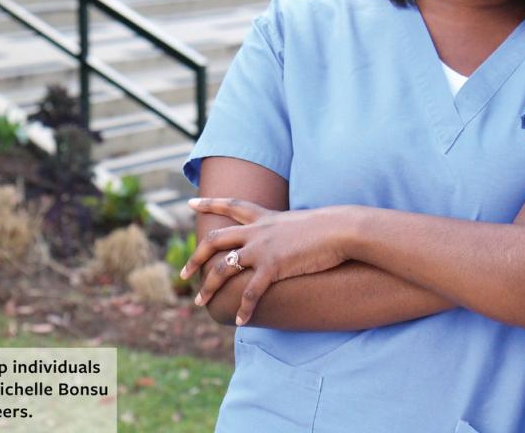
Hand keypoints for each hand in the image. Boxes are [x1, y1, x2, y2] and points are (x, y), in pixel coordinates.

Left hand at [181, 197, 353, 325]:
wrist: (341, 229)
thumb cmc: (330, 227)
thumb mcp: (302, 222)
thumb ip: (287, 229)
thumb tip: (288, 237)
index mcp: (264, 218)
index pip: (231, 206)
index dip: (210, 203)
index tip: (191, 203)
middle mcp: (258, 231)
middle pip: (215, 240)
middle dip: (195, 257)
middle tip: (183, 273)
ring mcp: (262, 248)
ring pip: (223, 267)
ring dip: (209, 287)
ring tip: (201, 303)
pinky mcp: (273, 266)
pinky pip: (251, 292)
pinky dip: (244, 308)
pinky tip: (240, 321)